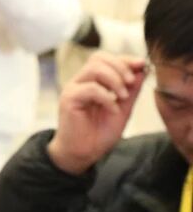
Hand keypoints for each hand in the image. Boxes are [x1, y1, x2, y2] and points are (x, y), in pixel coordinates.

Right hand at [46, 52, 145, 175]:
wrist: (83, 153)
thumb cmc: (98, 133)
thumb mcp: (122, 110)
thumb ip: (130, 91)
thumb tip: (142, 71)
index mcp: (92, 81)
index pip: (105, 59)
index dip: (124, 59)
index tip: (141, 65)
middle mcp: (80, 82)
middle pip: (98, 58)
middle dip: (120, 67)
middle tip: (131, 83)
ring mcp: (73, 89)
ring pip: (94, 69)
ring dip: (114, 80)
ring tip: (122, 97)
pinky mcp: (69, 99)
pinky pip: (90, 89)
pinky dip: (106, 98)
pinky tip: (113, 110)